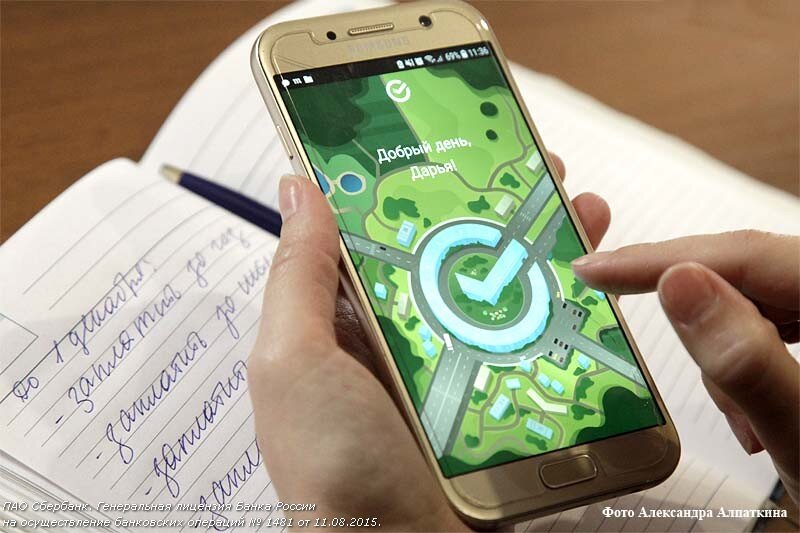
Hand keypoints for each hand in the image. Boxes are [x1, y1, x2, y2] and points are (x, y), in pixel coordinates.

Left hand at [247, 155, 609, 529]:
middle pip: (448, 256)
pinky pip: (529, 343)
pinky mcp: (495, 401)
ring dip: (536, 247)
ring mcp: (450, 370)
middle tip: (535, 168)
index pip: (378, 235)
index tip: (449, 142)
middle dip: (491, 208)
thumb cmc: (333, 473)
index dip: (413, 186)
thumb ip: (298, 276)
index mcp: (342, 324)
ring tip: (577, 208)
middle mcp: (397, 341)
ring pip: (497, 292)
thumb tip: (300, 185)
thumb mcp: (294, 362)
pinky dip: (561, 308)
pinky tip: (590, 282)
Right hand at [573, 231, 799, 501]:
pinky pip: (779, 325)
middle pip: (757, 273)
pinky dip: (748, 362)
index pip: (753, 254)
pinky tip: (754, 407)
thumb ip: (747, 363)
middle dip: (699, 316)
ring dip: (727, 352)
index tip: (597, 270)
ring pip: (762, 299)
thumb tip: (678, 284)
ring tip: (740, 420)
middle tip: (638, 336)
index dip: (664, 257)